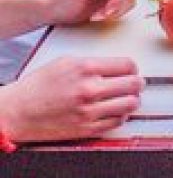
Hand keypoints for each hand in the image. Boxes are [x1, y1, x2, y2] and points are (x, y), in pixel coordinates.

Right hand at [0, 56, 142, 142]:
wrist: (16, 112)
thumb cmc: (38, 86)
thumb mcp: (67, 61)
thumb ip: (94, 62)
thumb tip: (116, 65)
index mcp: (86, 68)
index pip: (127, 65)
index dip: (133, 67)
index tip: (132, 70)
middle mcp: (89, 89)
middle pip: (133, 84)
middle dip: (138, 82)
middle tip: (136, 83)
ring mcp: (88, 111)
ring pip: (129, 104)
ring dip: (133, 100)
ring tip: (130, 97)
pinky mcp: (85, 129)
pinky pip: (115, 122)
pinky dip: (121, 116)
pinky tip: (116, 111)